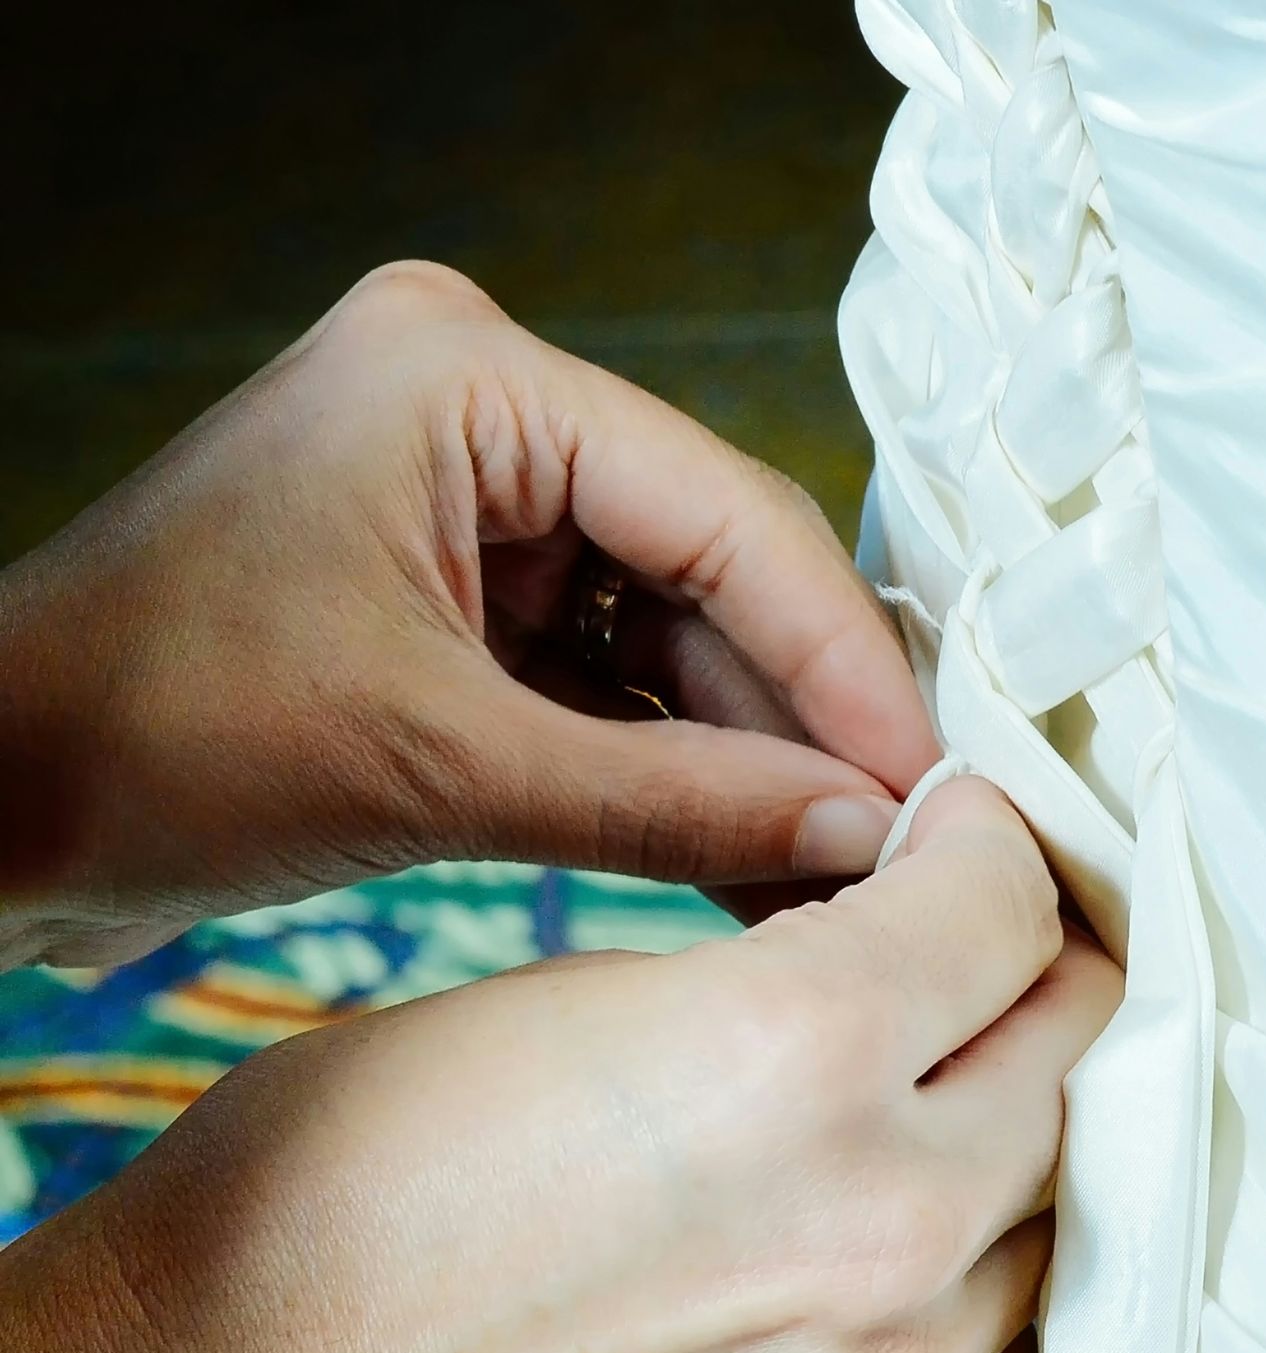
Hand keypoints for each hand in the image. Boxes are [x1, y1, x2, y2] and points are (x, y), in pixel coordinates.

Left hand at [0, 260, 940, 968]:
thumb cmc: (150, 741)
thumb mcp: (440, 770)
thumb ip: (670, 801)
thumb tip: (862, 835)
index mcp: (469, 380)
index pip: (726, 516)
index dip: (843, 666)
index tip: (932, 788)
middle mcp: (489, 419)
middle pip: (716, 574)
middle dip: (808, 722)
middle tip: (911, 844)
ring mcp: (482, 510)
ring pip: (681, 640)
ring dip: (756, 763)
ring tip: (848, 876)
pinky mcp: (475, 600)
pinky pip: (620, 686)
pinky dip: (682, 776)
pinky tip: (764, 861)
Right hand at [56, 779, 1117, 1352]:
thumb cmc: (364, 1176)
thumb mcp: (589, 988)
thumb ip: (797, 972)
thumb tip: (912, 955)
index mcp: (804, 1050)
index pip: (1009, 904)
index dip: (984, 845)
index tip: (954, 844)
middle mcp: (887, 1222)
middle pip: (1076, 1047)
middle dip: (1030, 970)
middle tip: (967, 953)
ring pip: (1063, 1204)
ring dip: (1016, 1132)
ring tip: (929, 1100)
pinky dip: (982, 1280)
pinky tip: (900, 1245)